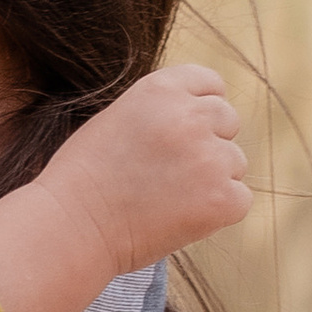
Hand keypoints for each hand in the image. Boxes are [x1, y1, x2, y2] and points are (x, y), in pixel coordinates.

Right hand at [48, 62, 251, 275]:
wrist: (71, 227)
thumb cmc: (83, 181)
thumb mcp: (117, 121)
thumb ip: (161, 113)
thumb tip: (202, 121)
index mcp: (161, 89)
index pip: (211, 84)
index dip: (199, 109)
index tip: (183, 135)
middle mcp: (190, 116)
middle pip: (228, 121)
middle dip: (208, 145)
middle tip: (170, 174)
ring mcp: (210, 157)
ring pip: (235, 164)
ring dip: (211, 181)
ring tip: (165, 200)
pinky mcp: (222, 197)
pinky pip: (239, 200)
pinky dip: (216, 214)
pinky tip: (179, 219)